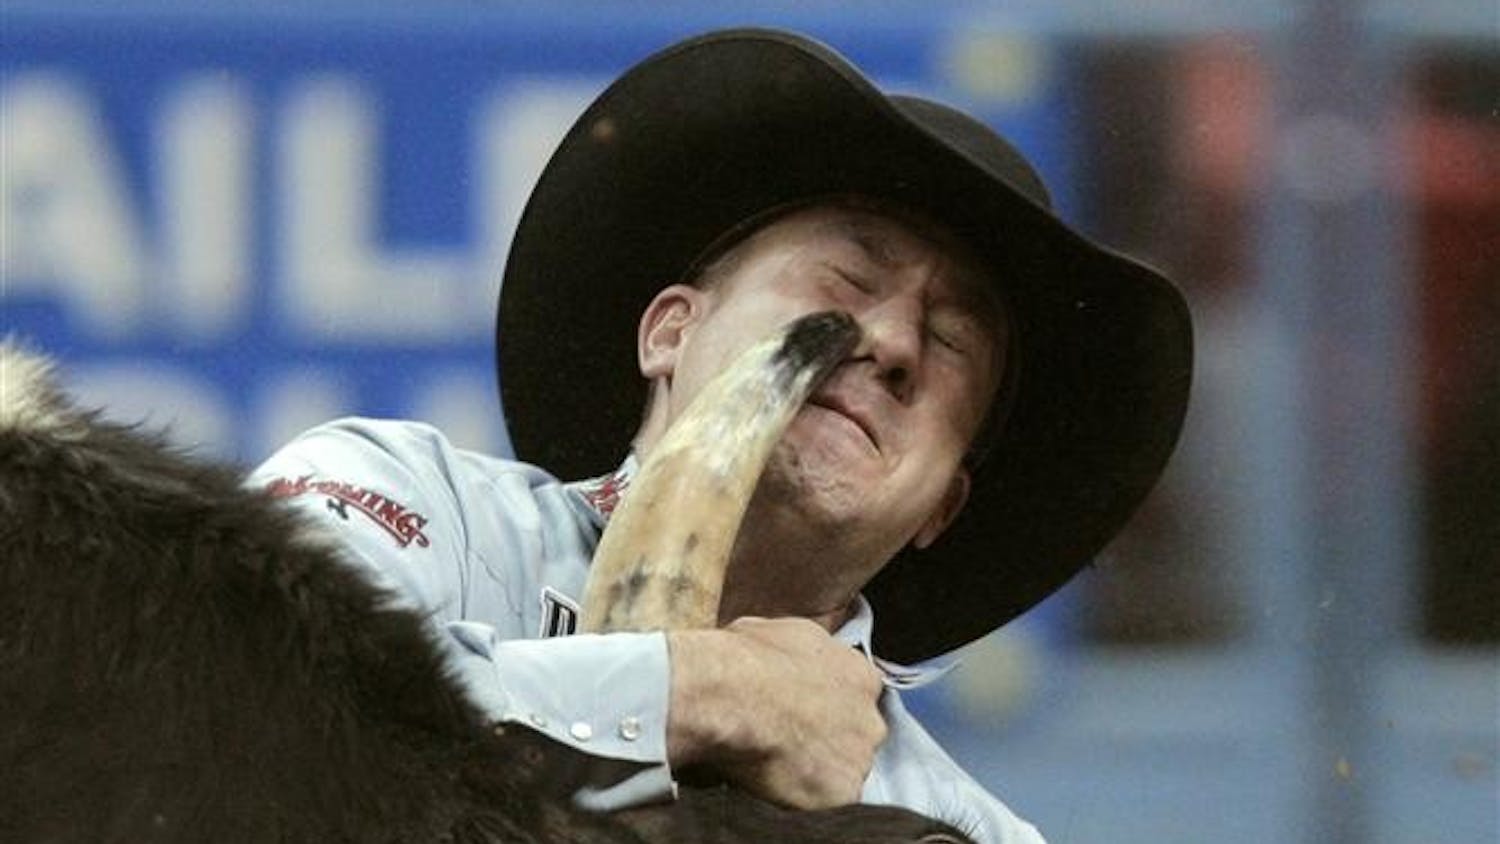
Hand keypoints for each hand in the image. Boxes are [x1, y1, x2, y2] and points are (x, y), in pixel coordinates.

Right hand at [665, 616, 886, 809]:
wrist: (733, 697)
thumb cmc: (747, 659)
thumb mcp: (777, 631)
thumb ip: (800, 652)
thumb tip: (786, 656)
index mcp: (860, 676)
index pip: (857, 695)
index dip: (828, 705)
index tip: (804, 712)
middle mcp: (870, 718)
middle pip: (856, 736)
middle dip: (829, 741)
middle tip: (789, 742)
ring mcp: (859, 759)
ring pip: (843, 771)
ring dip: (817, 771)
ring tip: (777, 767)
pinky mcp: (842, 794)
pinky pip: (828, 802)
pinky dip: (805, 799)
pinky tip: (776, 788)